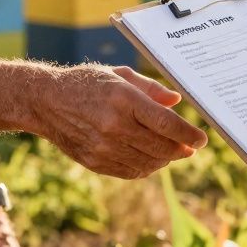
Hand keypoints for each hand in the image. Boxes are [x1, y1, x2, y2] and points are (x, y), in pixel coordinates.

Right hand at [30, 66, 208, 178]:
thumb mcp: (118, 76)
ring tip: (171, 153)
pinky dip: (146, 168)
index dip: (188, 134)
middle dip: (181, 150)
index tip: (201, 139)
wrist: (44, 102)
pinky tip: (151, 159)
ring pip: (148, 163)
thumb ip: (150, 88)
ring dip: (165, 160)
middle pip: (161, 147)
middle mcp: (114, 125)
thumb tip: (176, 102)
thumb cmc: (86, 83)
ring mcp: (103, 146)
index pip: (166, 123)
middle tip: (190, 147)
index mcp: (123, 99)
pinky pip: (130, 171)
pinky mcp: (94, 161)